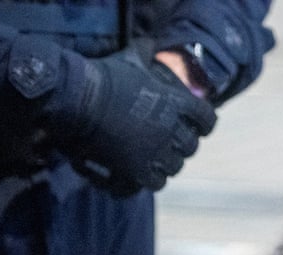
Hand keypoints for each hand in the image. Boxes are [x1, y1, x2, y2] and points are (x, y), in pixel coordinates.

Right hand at [49, 41, 216, 192]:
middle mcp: (171, 131)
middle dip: (181, 146)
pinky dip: (146, 179)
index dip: (203, 123)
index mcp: (176, 104)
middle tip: (168, 143)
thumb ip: (145, 52)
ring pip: (173, 168)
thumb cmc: (103, 76)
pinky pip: (153, 183)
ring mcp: (155, 153)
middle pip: (190, 147)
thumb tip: (150, 44)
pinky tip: (137, 174)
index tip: (197, 125)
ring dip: (165, 164)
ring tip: (152, 160)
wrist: (76, 98)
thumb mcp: (130, 58)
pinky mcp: (136, 171)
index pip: (207, 119)